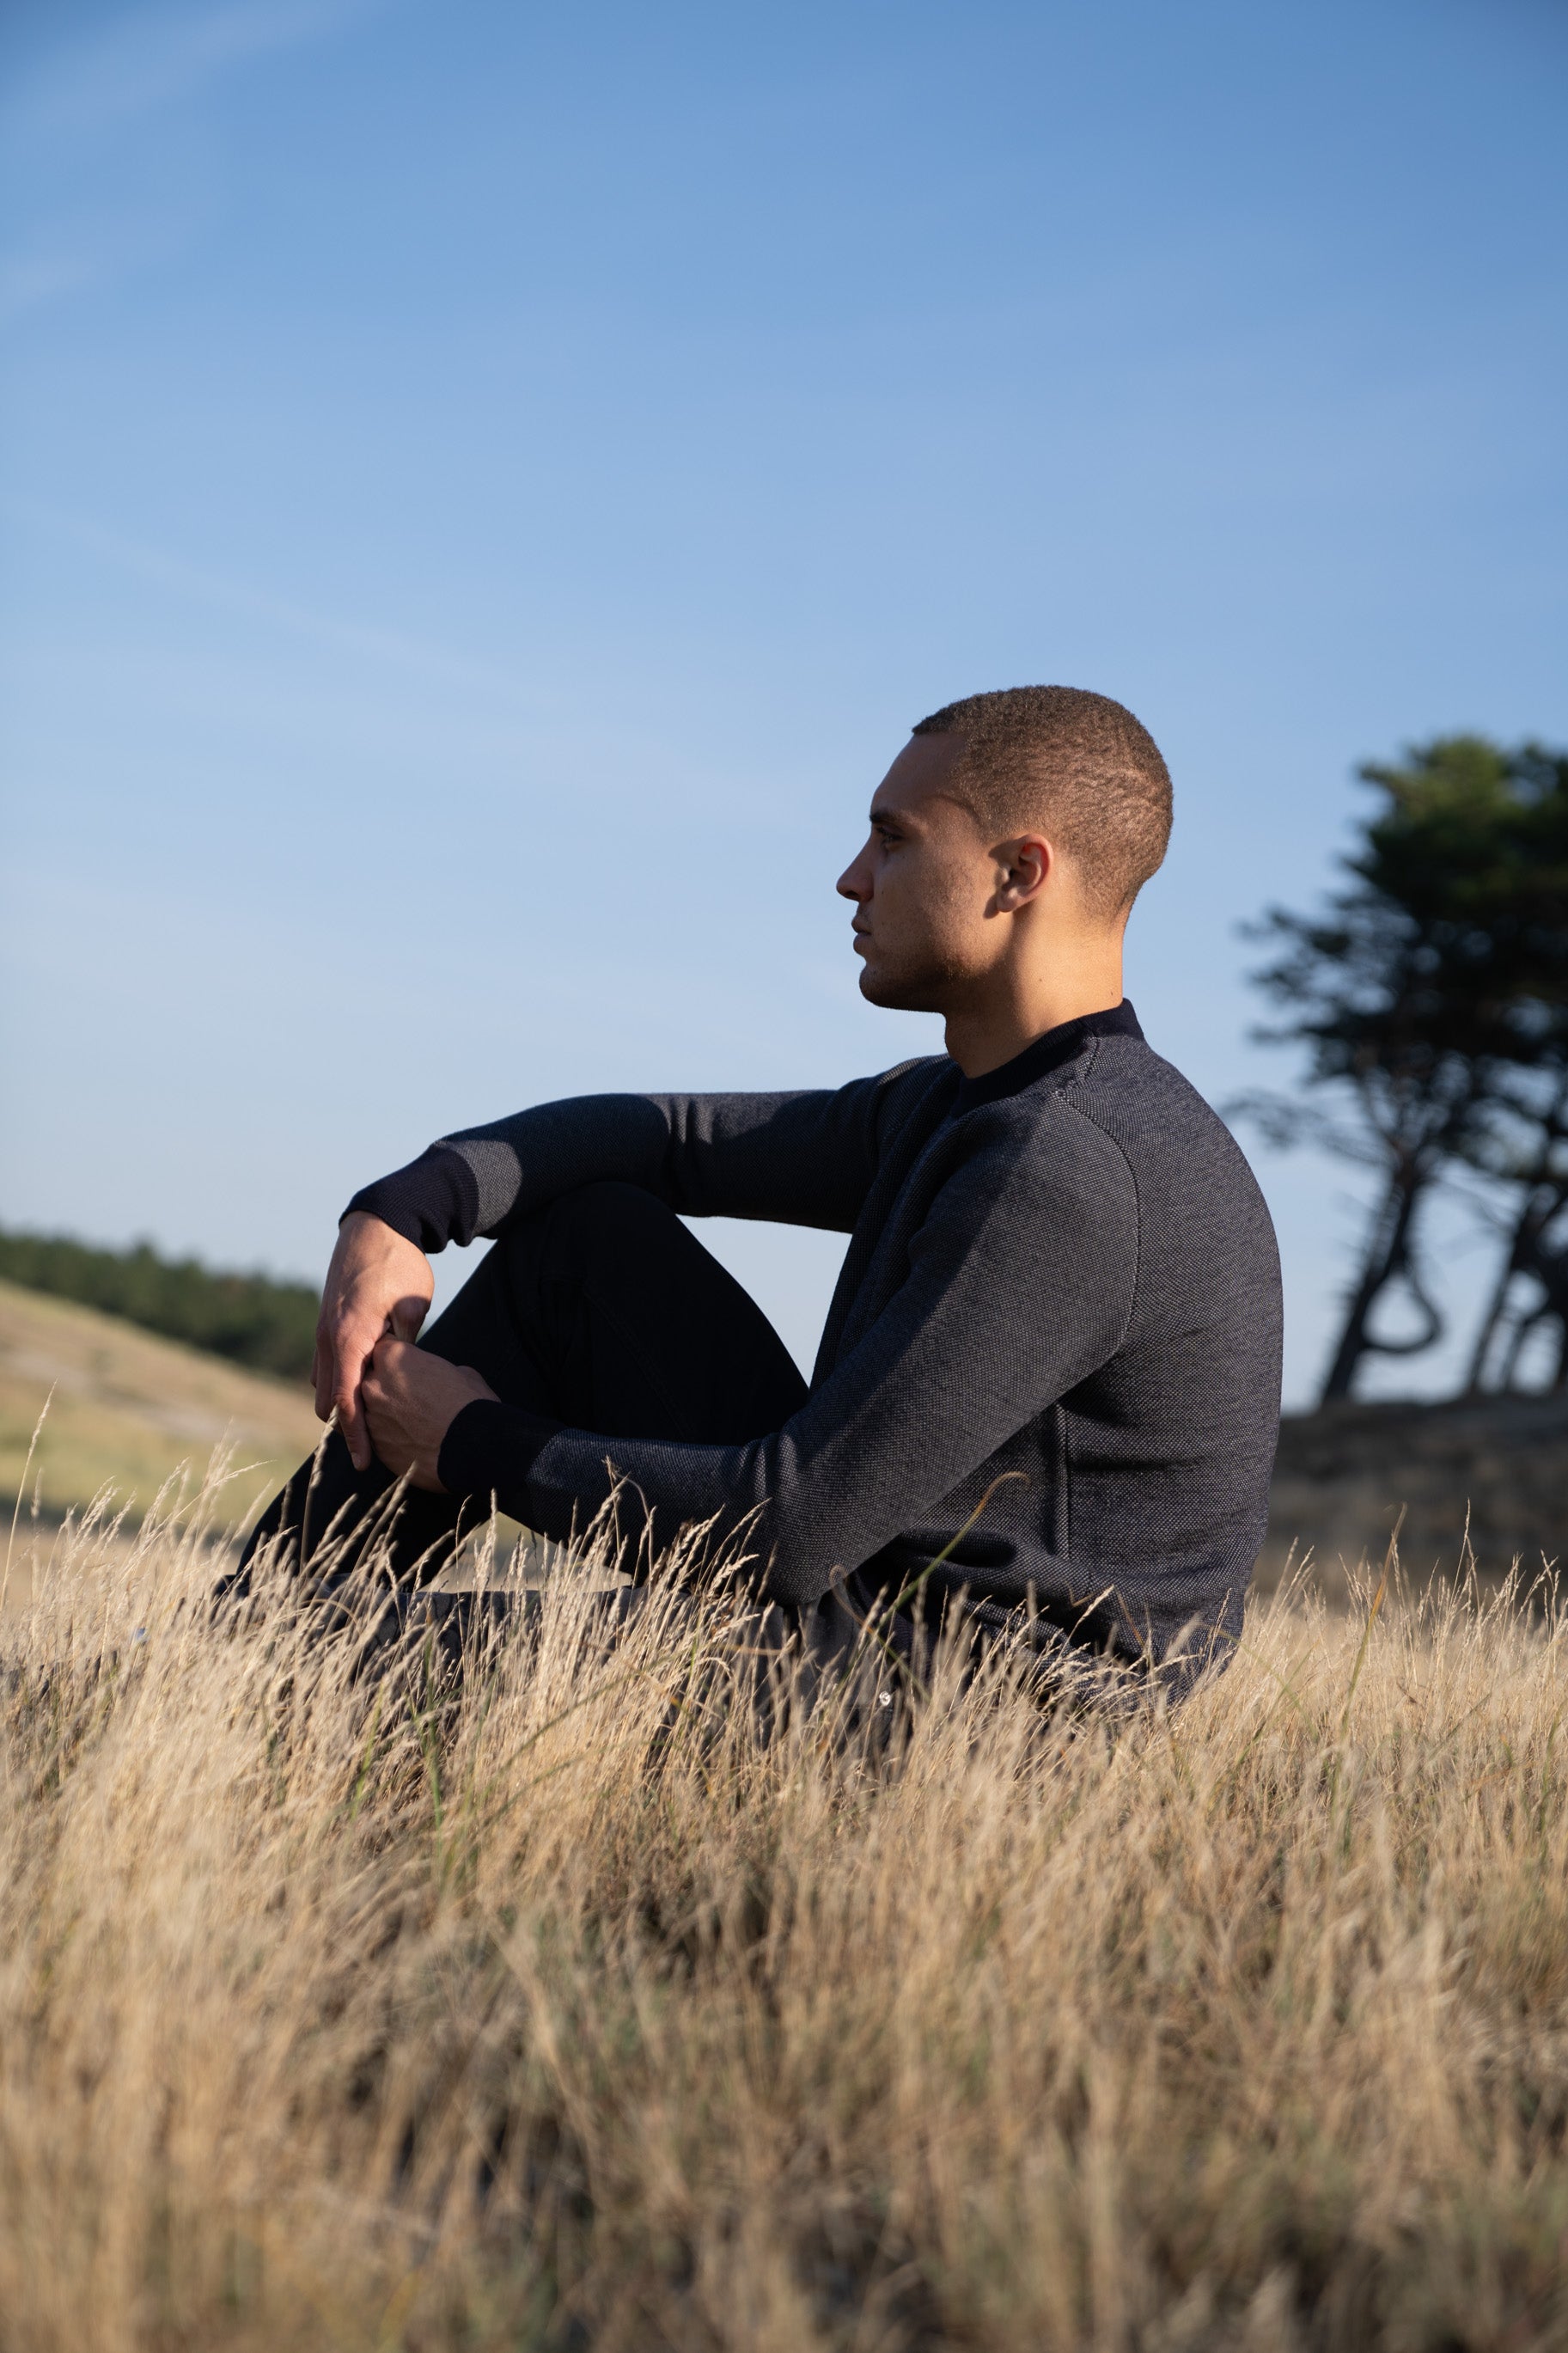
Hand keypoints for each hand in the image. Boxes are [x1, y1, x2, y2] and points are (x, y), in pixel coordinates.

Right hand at [314, 1212, 435, 1469]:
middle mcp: (329, 1337)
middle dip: (343, 1426)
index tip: (362, 1463)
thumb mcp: (413, 1304)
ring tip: (365, 1426)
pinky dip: (337, 1379)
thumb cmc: (401, 1263)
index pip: (348, 1400)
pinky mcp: (326, 1319)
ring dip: (339, 1402)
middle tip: (367, 1451)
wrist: (375, 1224)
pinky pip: (326, 1361)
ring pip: (323, 1381)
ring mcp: (323, 1328)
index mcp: (350, 1338)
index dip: (354, 1436)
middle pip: (327, 1399)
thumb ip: (405, 1341)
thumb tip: (401, 1368)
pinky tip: (358, 1388)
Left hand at [360, 1337, 498, 1490]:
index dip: (395, 1356)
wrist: (470, 1447)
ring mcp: (371, 1417)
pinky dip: (391, 1436)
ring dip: (387, 1412)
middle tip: (411, 1394)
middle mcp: (373, 1385)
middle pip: (370, 1379)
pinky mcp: (375, 1446)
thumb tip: (438, 1378)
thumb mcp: (459, 1372)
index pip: (382, 1347)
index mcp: (393, 1357)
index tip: (407, 1365)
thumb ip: (436, 1371)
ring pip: (371, 1410)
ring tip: (414, 1421)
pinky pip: (378, 1436)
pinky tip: (414, 1439)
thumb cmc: (469, 1404)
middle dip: (386, 1385)